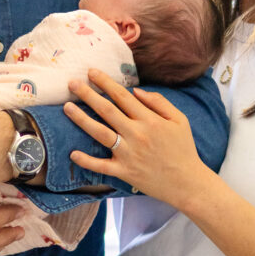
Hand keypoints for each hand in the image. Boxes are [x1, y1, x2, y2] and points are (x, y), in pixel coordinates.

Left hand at [64, 69, 209, 207]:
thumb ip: (159, 102)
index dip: (106, 82)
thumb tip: (135, 90)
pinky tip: (72, 153)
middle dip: (88, 94)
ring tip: (66, 107)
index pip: (123, 96)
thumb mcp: (180, 120)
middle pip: (107, 110)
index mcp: (150, 120)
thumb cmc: (184, 149)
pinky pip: (101, 166)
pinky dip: (86, 161)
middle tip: (72, 83)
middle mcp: (136, 134)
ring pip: (100, 133)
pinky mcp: (124, 172)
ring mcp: (128, 154)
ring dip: (81, 119)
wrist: (187, 183)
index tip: (91, 72)